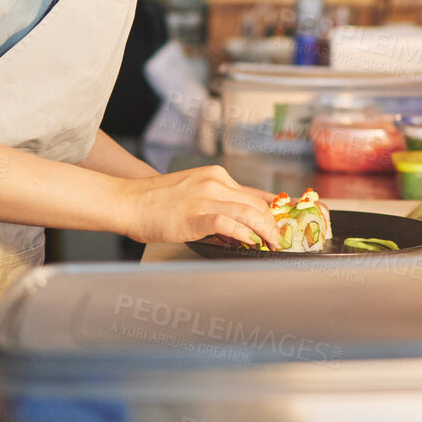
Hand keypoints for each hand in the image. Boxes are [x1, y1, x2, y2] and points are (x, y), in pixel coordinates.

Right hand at [117, 166, 282, 248]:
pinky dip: (244, 234)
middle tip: (279, 241)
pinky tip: (250, 243)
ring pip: (249, 213)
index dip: (277, 210)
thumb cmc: (158, 202)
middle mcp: (215, 183)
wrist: (129, 201)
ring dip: (266, 232)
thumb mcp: (195, 193)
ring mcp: (206, 198)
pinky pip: (229, 223)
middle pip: (257, 205)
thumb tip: (243, 225)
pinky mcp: (196, 215)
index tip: (291, 220)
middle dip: (273, 226)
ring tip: (272, 245)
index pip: (255, 194)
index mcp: (216, 176)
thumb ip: (220, 204)